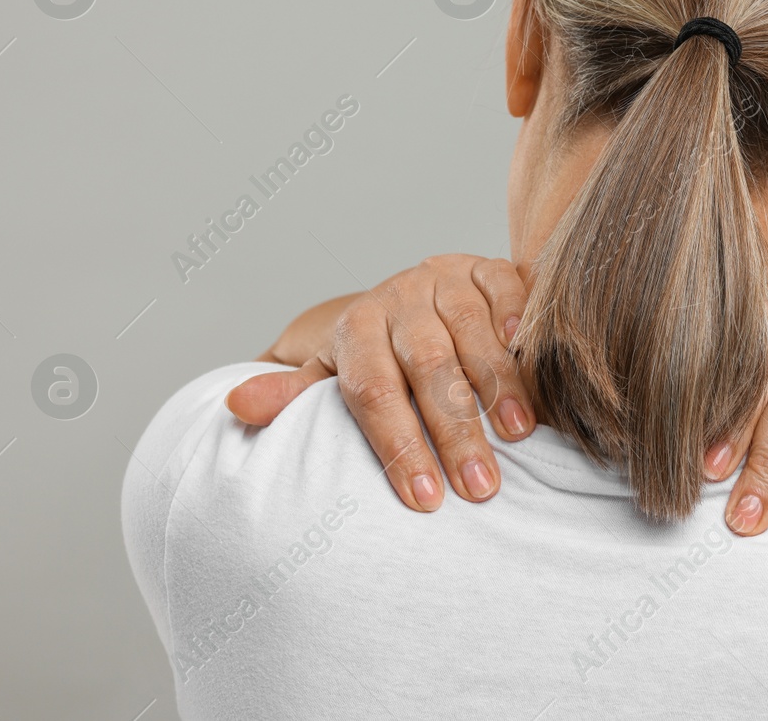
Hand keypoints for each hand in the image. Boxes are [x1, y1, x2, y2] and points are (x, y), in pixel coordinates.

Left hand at [227, 255, 534, 511]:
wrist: (414, 295)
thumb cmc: (377, 354)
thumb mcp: (331, 376)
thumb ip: (294, 395)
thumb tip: (235, 404)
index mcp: (356, 330)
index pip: (372, 390)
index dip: (397, 446)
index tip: (424, 500)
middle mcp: (398, 300)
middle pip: (427, 367)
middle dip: (455, 430)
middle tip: (480, 488)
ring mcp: (443, 280)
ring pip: (470, 330)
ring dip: (498, 384)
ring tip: (518, 436)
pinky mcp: (484, 266)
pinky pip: (504, 285)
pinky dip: (518, 318)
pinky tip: (533, 358)